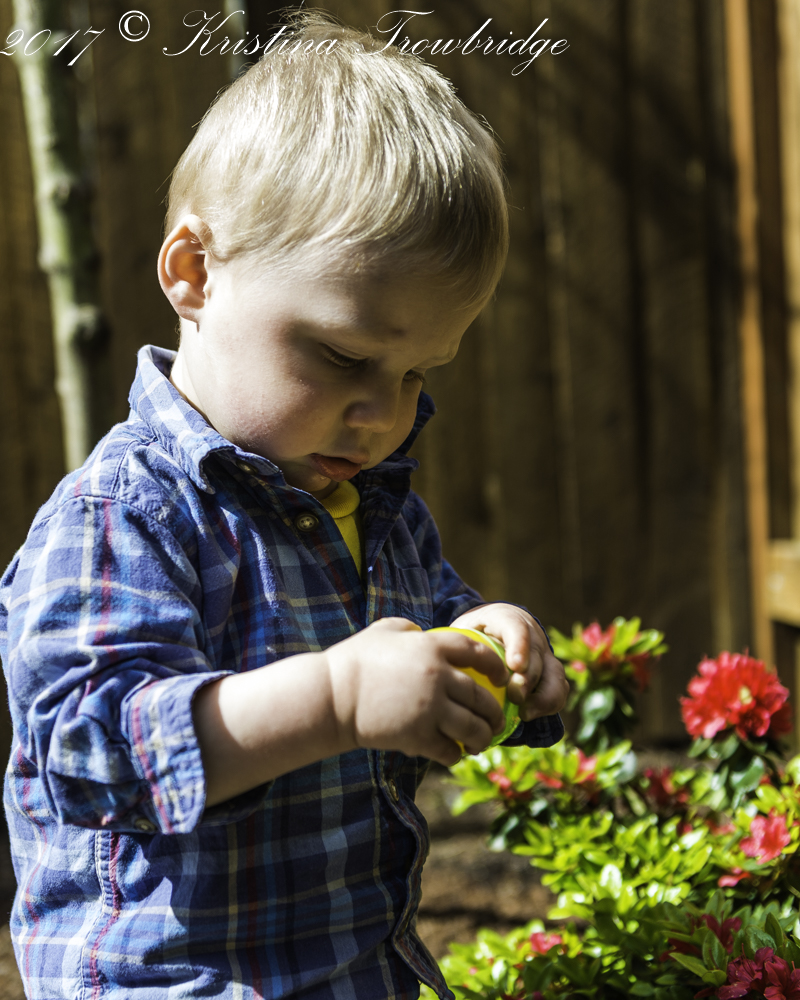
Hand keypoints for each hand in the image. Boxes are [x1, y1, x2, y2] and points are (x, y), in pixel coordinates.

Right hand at [324, 618, 507, 765]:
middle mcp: (437, 676)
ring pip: (473, 727)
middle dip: (495, 713)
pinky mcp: (417, 736)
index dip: (496, 665)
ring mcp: (429, 708)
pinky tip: (453, 755)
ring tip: (480, 742)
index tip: (503, 677)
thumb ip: (409, 631)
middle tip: (496, 720)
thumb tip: (421, 635)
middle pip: (482, 697)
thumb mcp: (383, 631)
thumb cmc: (354, 661)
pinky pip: (448, 749)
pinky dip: (455, 755)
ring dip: (482, 738)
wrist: (332, 695)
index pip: (478, 653)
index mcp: (431, 647)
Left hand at [449, 604, 568, 721]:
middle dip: (528, 678)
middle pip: (536, 654)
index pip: (516, 626)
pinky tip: (530, 715)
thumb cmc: (469, 637)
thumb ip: (459, 646)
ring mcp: (543, 653)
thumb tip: (445, 669)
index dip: (520, 646)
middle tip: (516, 697)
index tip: (515, 666)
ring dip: (543, 695)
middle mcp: (530, 633)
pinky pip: (559, 689)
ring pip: (554, 672)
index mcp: (505, 618)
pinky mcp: (550, 672)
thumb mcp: (460, 633)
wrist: (487, 634)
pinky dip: (549, 704)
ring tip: (525, 713)